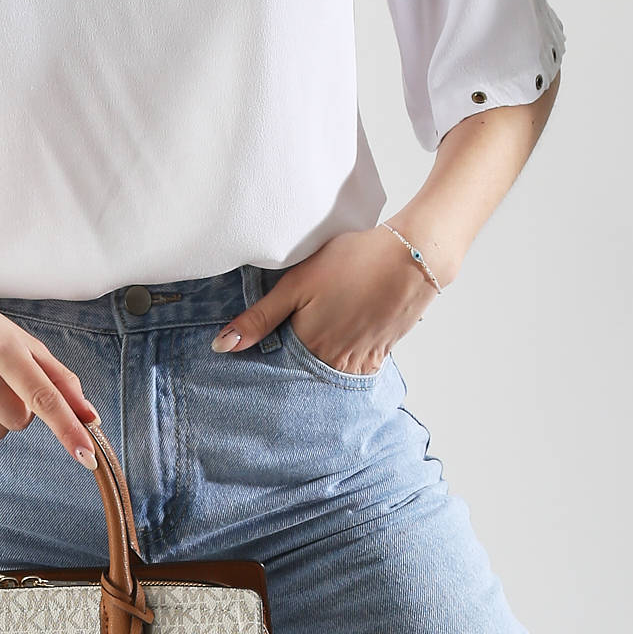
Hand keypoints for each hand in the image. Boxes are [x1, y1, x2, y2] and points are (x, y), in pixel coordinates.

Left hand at [210, 228, 437, 375]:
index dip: (264, 364)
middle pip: (302, 376)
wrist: (411, 257)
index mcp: (307, 345)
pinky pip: (355, 372)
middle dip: (289, 372)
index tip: (251, 364)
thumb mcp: (296, 284)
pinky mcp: (380, 354)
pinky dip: (344, 365)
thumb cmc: (352, 262)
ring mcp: (359, 361)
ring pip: (328, 376)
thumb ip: (259, 318)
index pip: (275, 370)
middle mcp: (332, 361)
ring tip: (311, 350)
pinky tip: (340, 343)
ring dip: (316, 370)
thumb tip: (221, 346)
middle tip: (285, 354)